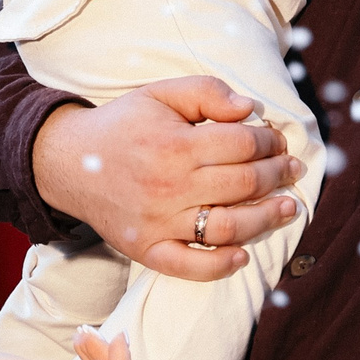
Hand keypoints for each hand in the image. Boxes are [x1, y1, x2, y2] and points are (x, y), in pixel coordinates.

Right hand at [34, 77, 301, 281]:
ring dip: (266, 220)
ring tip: (287, 208)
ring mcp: (158, 223)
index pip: (243, 146)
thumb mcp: (160, 94)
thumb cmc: (122, 125)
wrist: (67, 163)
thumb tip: (250, 108)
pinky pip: (190, 266)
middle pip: (243, 184)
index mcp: (175, 144)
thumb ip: (206, 92)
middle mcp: (170, 186)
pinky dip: (221, 266)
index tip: (279, 141)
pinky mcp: (146, 250)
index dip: (270, 142)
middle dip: (277, 175)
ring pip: (228, 228)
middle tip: (292, 170)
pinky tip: (244, 255)